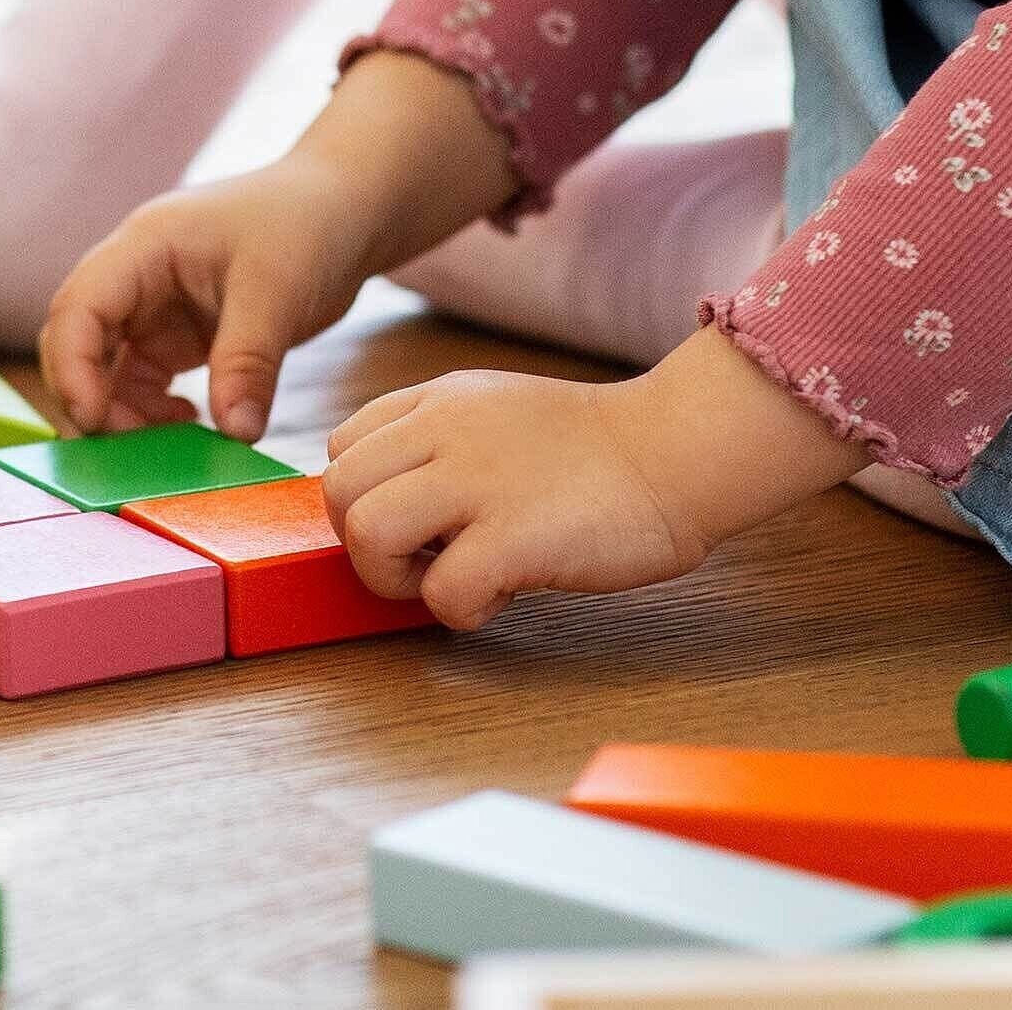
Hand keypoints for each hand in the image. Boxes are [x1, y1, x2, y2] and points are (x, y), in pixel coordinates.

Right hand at [39, 47, 520, 442]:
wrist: (348, 209)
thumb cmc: (310, 224)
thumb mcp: (278, 289)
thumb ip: (249, 361)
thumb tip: (234, 435)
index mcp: (145, 245)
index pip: (78, 307)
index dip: (72, 368)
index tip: (94, 422)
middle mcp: (137, 275)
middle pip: (77, 342)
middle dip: (90, 399)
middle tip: (128, 453)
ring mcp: (154, 306)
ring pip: (106, 370)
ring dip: (122, 414)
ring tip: (167, 447)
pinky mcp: (178, 334)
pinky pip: (143, 382)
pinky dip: (153, 413)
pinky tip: (193, 425)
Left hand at [320, 326, 874, 629]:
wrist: (673, 452)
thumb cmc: (591, 449)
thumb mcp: (496, 412)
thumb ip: (437, 440)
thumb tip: (387, 504)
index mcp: (440, 401)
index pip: (343, 447)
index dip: (366, 497)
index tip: (416, 521)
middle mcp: (446, 431)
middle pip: (338, 492)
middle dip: (367, 545)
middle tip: (427, 561)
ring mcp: (477, 481)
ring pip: (366, 533)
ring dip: (399, 579)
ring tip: (454, 579)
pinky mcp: (514, 536)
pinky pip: (442, 591)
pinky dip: (463, 612)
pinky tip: (504, 595)